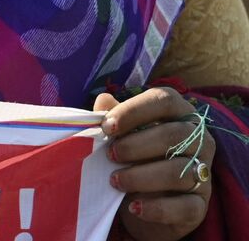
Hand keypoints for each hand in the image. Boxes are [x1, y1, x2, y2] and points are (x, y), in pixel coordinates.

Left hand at [95, 89, 214, 240]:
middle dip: (135, 145)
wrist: (141, 202)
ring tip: (115, 180)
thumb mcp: (121, 135)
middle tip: (110, 155)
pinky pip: (185, 206)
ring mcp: (204, 174)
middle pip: (174, 135)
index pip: (165, 100)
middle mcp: (200, 141)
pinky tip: (134, 207)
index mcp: (180, 115)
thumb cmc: (133, 158)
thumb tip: (103, 101)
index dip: (134, 110)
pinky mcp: (200, 206)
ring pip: (179, 171)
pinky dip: (157, 208)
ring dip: (141, 176)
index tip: (107, 127)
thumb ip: (114, 118)